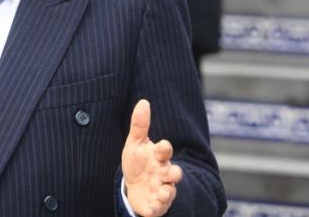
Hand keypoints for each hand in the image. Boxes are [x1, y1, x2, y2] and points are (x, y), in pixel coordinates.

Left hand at [122, 100, 182, 216]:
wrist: (134, 186)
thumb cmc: (138, 162)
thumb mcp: (135, 143)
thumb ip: (140, 124)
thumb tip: (143, 101)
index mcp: (158, 157)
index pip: (164, 150)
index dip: (164, 148)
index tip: (163, 145)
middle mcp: (163, 173)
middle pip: (173, 172)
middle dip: (174, 172)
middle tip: (174, 172)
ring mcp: (161, 189)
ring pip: (168, 191)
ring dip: (167, 191)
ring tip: (163, 192)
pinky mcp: (156, 205)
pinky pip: (159, 207)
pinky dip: (156, 207)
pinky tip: (152, 207)